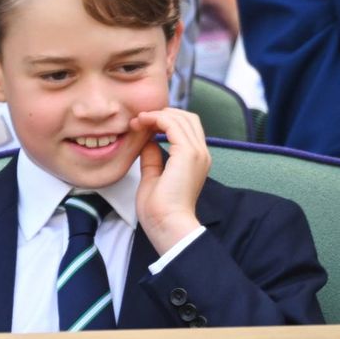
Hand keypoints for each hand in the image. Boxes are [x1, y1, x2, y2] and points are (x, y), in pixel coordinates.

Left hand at [133, 108, 210, 254]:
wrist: (168, 225)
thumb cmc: (160, 211)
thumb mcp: (153, 177)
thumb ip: (152, 158)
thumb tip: (147, 141)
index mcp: (196, 160)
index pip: (186, 127)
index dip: (165, 120)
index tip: (142, 125)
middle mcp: (201, 153)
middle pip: (187, 117)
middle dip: (163, 113)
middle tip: (139, 119)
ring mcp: (197, 152)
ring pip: (181, 117)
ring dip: (158, 114)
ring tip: (138, 120)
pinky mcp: (188, 153)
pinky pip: (172, 124)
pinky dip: (156, 118)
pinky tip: (142, 122)